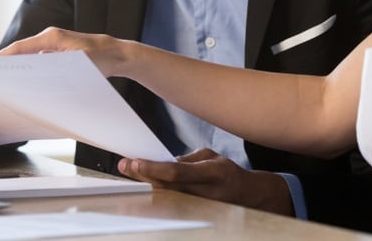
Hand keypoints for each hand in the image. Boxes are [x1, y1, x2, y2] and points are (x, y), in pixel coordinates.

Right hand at [0, 27, 131, 77]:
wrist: (116, 55)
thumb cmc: (100, 57)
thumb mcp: (78, 62)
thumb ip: (56, 65)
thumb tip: (34, 71)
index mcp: (51, 37)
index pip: (21, 47)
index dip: (3, 57)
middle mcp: (49, 39)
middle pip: (21, 52)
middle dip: (6, 65)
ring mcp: (53, 47)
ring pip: (29, 59)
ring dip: (18, 70)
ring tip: (3, 86)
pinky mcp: (57, 55)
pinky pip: (38, 64)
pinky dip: (30, 73)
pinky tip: (26, 87)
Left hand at [118, 148, 293, 215]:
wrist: (248, 196)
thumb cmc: (227, 173)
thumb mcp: (211, 157)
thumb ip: (188, 159)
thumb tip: (165, 163)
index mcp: (211, 173)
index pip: (176, 172)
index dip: (154, 168)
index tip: (136, 161)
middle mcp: (204, 192)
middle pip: (167, 187)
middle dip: (143, 176)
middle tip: (124, 166)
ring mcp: (199, 206)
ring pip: (166, 198)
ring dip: (145, 187)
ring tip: (128, 176)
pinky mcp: (195, 214)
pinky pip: (170, 205)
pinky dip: (155, 198)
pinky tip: (142, 190)